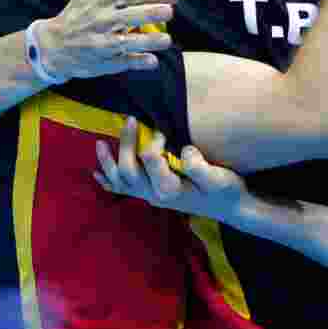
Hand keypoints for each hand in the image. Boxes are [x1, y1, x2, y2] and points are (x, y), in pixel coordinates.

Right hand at [38, 0, 179, 79]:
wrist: (54, 44)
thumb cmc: (80, 8)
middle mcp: (102, 20)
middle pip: (129, 16)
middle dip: (151, 14)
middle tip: (169, 12)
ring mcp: (103, 42)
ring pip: (127, 42)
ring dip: (149, 41)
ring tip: (166, 39)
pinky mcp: (105, 62)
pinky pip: (123, 62)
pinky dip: (137, 62)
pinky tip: (152, 61)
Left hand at [93, 116, 248, 222]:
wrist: (231, 208)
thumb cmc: (226, 190)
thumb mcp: (219, 178)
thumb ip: (200, 167)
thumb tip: (183, 150)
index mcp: (170, 190)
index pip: (149, 161)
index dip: (152, 142)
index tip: (164, 130)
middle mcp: (156, 195)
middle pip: (128, 170)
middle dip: (125, 144)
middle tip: (130, 120)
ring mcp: (152, 197)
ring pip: (121, 181)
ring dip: (108, 162)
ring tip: (99, 144)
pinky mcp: (153, 195)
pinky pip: (125, 190)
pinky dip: (108, 181)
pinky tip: (97, 174)